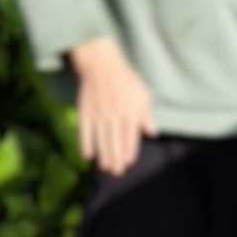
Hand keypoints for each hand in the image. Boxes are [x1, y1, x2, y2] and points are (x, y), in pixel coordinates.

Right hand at [69, 37, 154, 177]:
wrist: (100, 64)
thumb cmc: (124, 79)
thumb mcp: (142, 93)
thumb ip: (146, 115)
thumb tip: (152, 133)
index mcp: (130, 110)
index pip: (130, 135)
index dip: (128, 151)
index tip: (128, 162)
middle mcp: (114, 114)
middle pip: (114, 141)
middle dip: (115, 159)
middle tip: (116, 172)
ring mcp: (98, 113)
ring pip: (100, 140)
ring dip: (102, 156)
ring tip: (104, 168)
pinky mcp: (84, 112)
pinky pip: (84, 132)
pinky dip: (85, 144)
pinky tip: (87, 156)